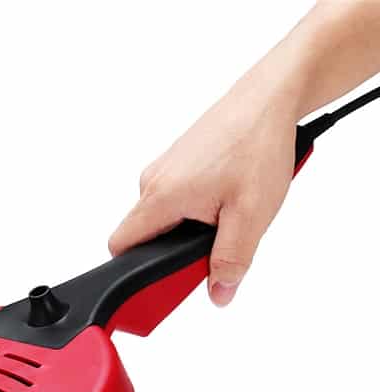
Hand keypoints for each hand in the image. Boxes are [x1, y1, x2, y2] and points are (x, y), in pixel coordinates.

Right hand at [108, 83, 298, 306]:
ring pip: (165, 215)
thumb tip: (219, 293)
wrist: (272, 95)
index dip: (136, 270)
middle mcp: (152, 181)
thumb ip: (230, 261)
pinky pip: (177, 196)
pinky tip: (230, 192)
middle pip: (145, 234)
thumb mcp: (250, 215)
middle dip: (175, 247)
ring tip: (231, 208)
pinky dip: (199, 203)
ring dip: (192, 224)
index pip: (120, 246)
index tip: (163, 279)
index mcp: (159, 197)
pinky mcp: (178, 159)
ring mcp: (164, 168)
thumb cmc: (258, 144)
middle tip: (217, 240)